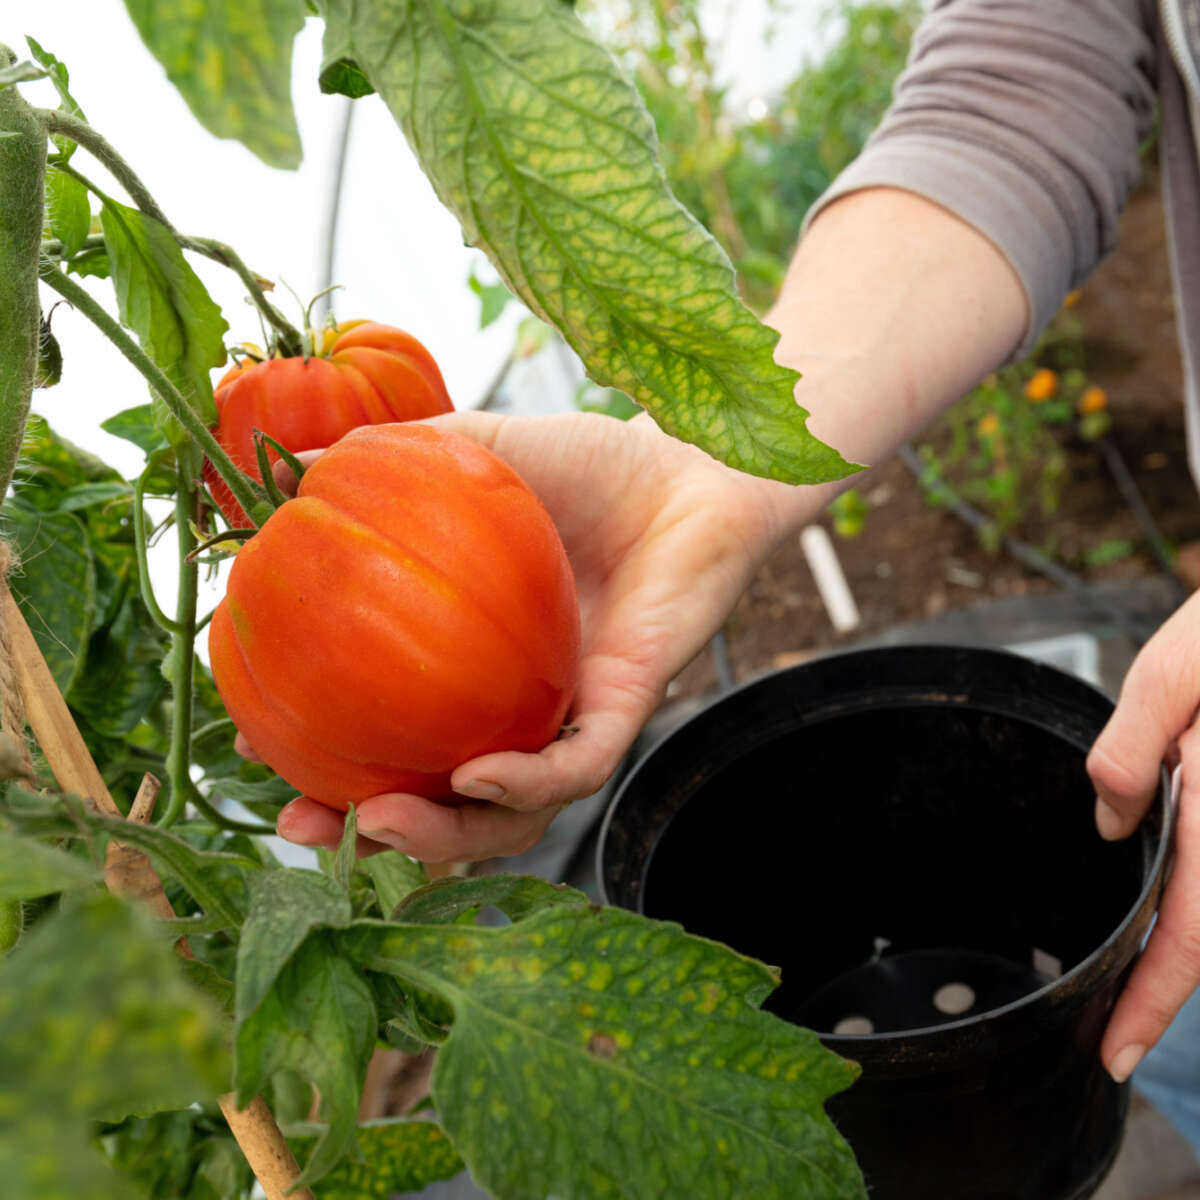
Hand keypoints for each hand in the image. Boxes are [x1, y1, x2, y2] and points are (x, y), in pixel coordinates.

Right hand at [253, 410, 799, 861]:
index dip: (326, 751)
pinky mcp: (627, 707)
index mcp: (470, 659)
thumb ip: (395, 457)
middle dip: (372, 828)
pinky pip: (578, 768)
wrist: (689, 462)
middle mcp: (516, 702)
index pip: (390, 728)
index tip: (257, 749)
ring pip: (510, 813)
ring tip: (379, 821)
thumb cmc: (588, 464)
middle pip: (440, 797)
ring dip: (444, 836)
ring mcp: (569, 712)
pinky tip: (477, 776)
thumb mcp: (477, 451)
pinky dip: (527, 783)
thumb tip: (288, 466)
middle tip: (305, 826)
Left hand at [1087, 590, 1199, 1080]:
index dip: (1152, 1002)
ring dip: (1180, 956)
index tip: (1115, 1052)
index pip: (1189, 935)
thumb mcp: (1172, 674)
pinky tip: (1165, 918)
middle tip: (1115, 1035)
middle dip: (1162, 996)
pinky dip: (1195, 914)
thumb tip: (1109, 823)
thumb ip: (1132, 750)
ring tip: (1134, 993)